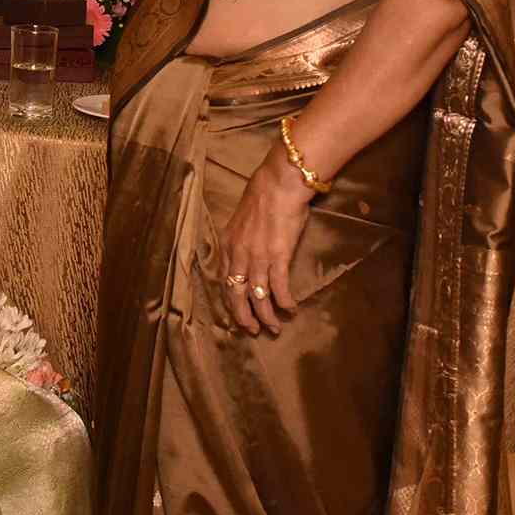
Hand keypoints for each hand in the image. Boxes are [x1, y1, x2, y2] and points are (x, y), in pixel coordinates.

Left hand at [219, 144, 316, 335]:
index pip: (224, 280)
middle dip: (243, 316)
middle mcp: (239, 255)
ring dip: (266, 316)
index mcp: (228, 245)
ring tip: (274, 327)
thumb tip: (249, 248)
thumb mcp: (243, 219)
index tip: (235, 313)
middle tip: (252, 330)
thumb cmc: (264, 196)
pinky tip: (290, 309)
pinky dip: (284, 302)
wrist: (279, 184)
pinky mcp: (278, 258)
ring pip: (258, 297)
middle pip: (236, 295)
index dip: (229, 300)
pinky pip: (279, 288)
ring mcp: (258, 258)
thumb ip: (242, 238)